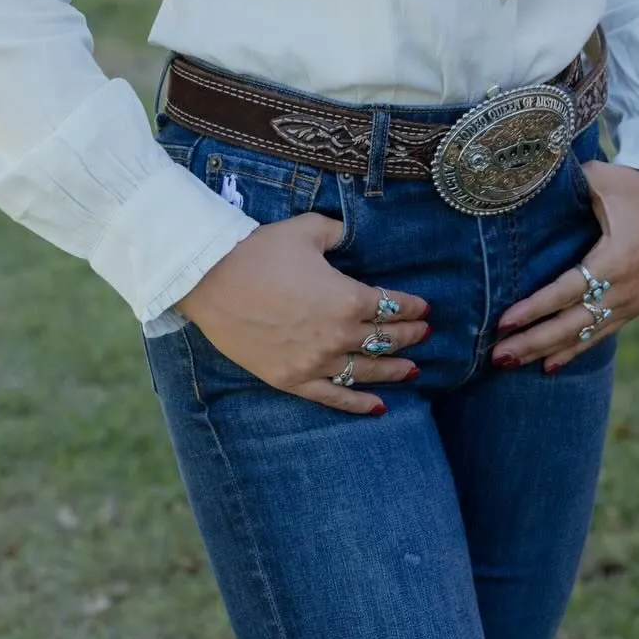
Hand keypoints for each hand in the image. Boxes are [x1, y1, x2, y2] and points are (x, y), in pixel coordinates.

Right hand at [175, 211, 429, 414]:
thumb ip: (337, 232)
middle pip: (385, 340)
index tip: (425, 309)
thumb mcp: (307, 230)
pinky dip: (358, 404)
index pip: (392, 305)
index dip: (412, 307)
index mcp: (347, 297)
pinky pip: (333, 397)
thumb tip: (349, 233)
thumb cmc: (261, 251)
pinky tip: (378, 407)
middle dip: (409, 337)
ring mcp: (316, 362)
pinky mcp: (293, 380)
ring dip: (394, 370)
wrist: (212, 280)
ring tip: (414, 370)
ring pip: (366, 371)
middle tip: (425, 335)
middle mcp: (338, 335)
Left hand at [490, 163, 638, 372]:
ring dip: (547, 351)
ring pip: (584, 335)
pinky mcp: (635, 305)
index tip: (503, 323)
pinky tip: (549, 364)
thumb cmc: (636, 185)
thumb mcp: (599, 178)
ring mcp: (632, 301)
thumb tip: (521, 182)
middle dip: (533, 341)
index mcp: (616, 259)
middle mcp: (625, 289)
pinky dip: (573, 349)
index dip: (534, 309)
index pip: (566, 291)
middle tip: (497, 356)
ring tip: (511, 362)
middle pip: (572, 324)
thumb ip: (564, 186)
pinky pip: (599, 333)